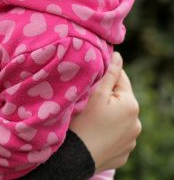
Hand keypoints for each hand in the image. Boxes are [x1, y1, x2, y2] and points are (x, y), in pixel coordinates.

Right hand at [69, 52, 140, 172]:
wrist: (77, 157)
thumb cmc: (83, 122)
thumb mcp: (95, 94)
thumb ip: (109, 73)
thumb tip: (118, 56)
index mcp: (131, 105)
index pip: (120, 78)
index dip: (105, 74)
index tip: (90, 76)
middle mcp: (136, 122)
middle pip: (119, 99)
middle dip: (105, 95)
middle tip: (86, 97)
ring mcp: (131, 139)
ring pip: (118, 116)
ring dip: (107, 112)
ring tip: (88, 115)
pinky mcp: (123, 151)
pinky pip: (115, 133)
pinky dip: (106, 129)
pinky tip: (92, 129)